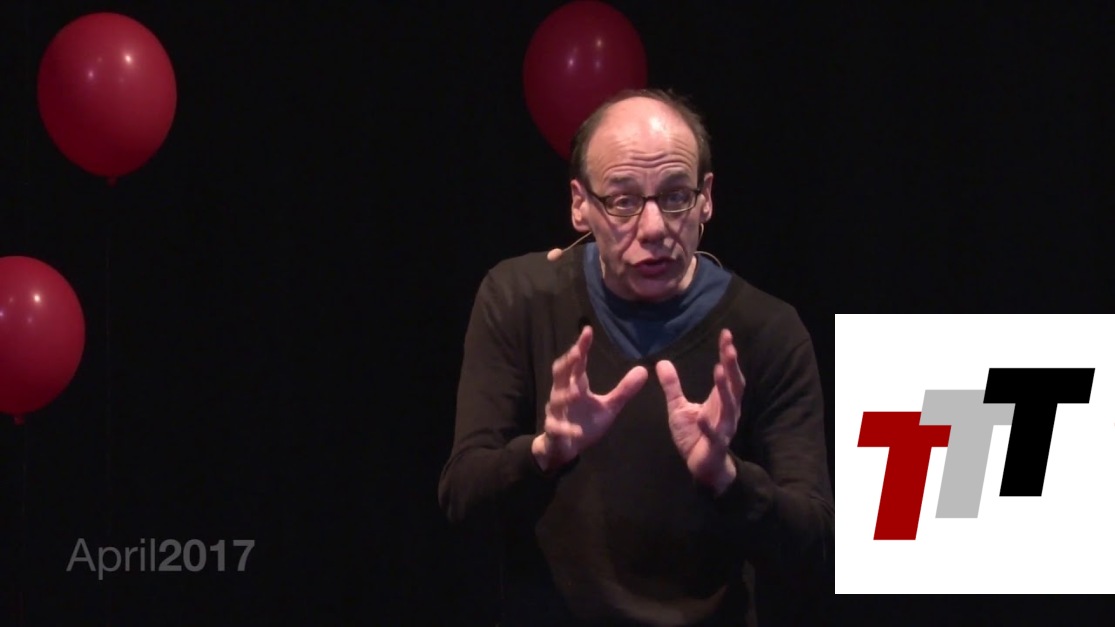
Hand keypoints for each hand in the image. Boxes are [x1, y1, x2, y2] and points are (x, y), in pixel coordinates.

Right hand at [532, 326, 648, 471]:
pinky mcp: (554, 430)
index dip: (581, 347)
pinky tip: (577, 431)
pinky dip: (566, 429)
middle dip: (567, 363)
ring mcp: (557, 412)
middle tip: (577, 353)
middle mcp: (562, 394)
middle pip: (560, 374)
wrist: (563, 447)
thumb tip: (644, 370)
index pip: (577, 362)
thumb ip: (624, 390)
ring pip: (557, 400)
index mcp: (575, 385)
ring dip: (565, 396)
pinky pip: (558, 428)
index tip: (588, 331)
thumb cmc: (584, 422)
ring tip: (578, 393)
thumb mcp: (609, 407)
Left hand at [657, 329, 745, 493]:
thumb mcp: (679, 407)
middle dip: (731, 365)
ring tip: (718, 370)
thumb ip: (672, 386)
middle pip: (733, 385)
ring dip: (724, 388)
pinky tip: (703, 416)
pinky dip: (709, 426)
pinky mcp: (715, 446)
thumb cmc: (695, 435)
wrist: (702, 466)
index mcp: (721, 400)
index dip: (726, 354)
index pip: (726, 372)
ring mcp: (723, 428)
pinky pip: (714, 435)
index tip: (725, 334)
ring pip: (729, 406)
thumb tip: (662, 362)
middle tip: (729, 346)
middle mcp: (727, 411)